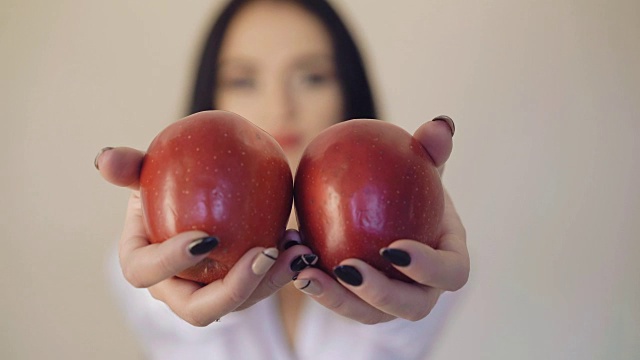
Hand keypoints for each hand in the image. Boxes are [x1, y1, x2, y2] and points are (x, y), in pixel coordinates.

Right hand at [95, 147, 314, 325]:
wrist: (198, 197)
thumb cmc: (166, 185)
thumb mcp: (148, 171)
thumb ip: (130, 167)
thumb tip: (103, 160)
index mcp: (143, 263)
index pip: (147, 273)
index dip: (171, 262)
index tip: (206, 237)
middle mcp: (174, 288)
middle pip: (198, 310)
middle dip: (233, 290)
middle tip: (265, 253)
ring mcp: (209, 293)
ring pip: (240, 304)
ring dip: (272, 280)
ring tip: (296, 248)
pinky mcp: (240, 288)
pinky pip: (262, 287)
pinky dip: (284, 269)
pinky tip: (301, 243)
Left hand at [291, 116, 468, 323]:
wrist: (389, 211)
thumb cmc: (412, 188)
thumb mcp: (422, 166)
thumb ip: (430, 149)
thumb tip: (440, 123)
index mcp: (448, 259)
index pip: (451, 273)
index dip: (428, 269)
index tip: (393, 249)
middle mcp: (423, 288)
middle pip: (411, 307)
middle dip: (379, 294)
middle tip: (346, 268)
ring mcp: (391, 302)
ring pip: (368, 314)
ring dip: (336, 297)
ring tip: (304, 270)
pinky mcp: (359, 302)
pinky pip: (339, 300)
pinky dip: (316, 282)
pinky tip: (291, 255)